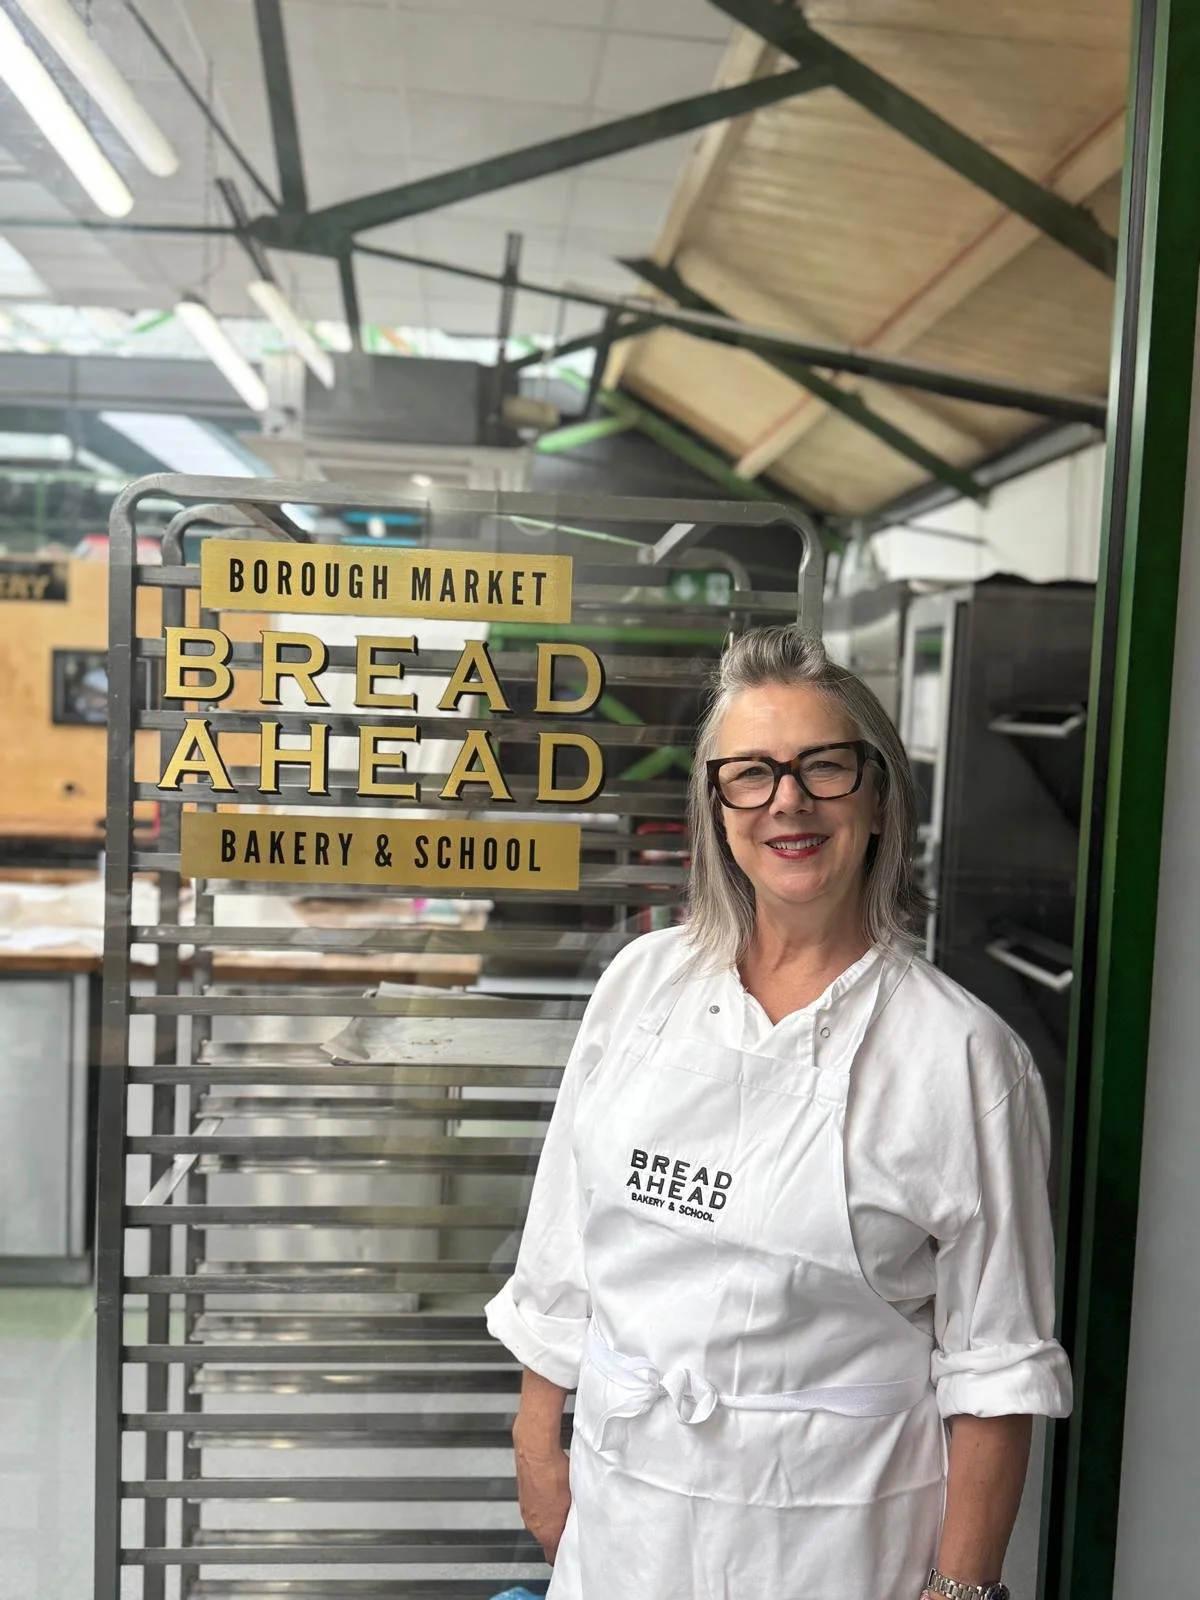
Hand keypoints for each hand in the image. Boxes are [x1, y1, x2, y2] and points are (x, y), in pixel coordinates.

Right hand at [513, 1421, 571, 1564]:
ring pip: (541, 1523)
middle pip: (547, 1540)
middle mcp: (533, 1525)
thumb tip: (586, 1524)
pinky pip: (536, 1508)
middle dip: (559, 1535)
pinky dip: (544, 1505)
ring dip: (551, 1518)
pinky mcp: (524, 1496)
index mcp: (546, 1532)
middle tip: (572, 1524)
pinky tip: (554, 1492)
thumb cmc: (554, 1473)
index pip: (553, 1557)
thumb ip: (578, 1519)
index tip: (572, 1549)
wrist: (535, 1450)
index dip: (564, 1554)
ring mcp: (526, 1511)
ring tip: (564, 1505)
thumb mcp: (576, 1499)